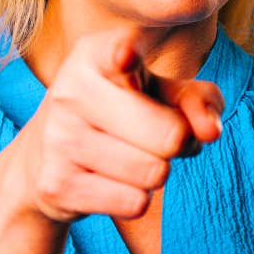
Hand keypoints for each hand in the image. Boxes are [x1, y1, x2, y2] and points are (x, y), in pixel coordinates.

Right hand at [5, 30, 223, 223]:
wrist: (44, 158)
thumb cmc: (124, 112)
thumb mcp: (165, 93)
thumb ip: (200, 100)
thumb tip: (210, 132)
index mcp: (98, 54)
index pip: (122, 50)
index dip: (128, 54)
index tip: (126, 57)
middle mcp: (72, 90)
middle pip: (172, 135)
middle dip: (179, 143)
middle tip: (157, 136)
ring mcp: (58, 138)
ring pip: (155, 172)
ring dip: (157, 172)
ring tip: (132, 156)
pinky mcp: (55, 185)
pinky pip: (134, 203)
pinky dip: (136, 198)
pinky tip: (110, 181)